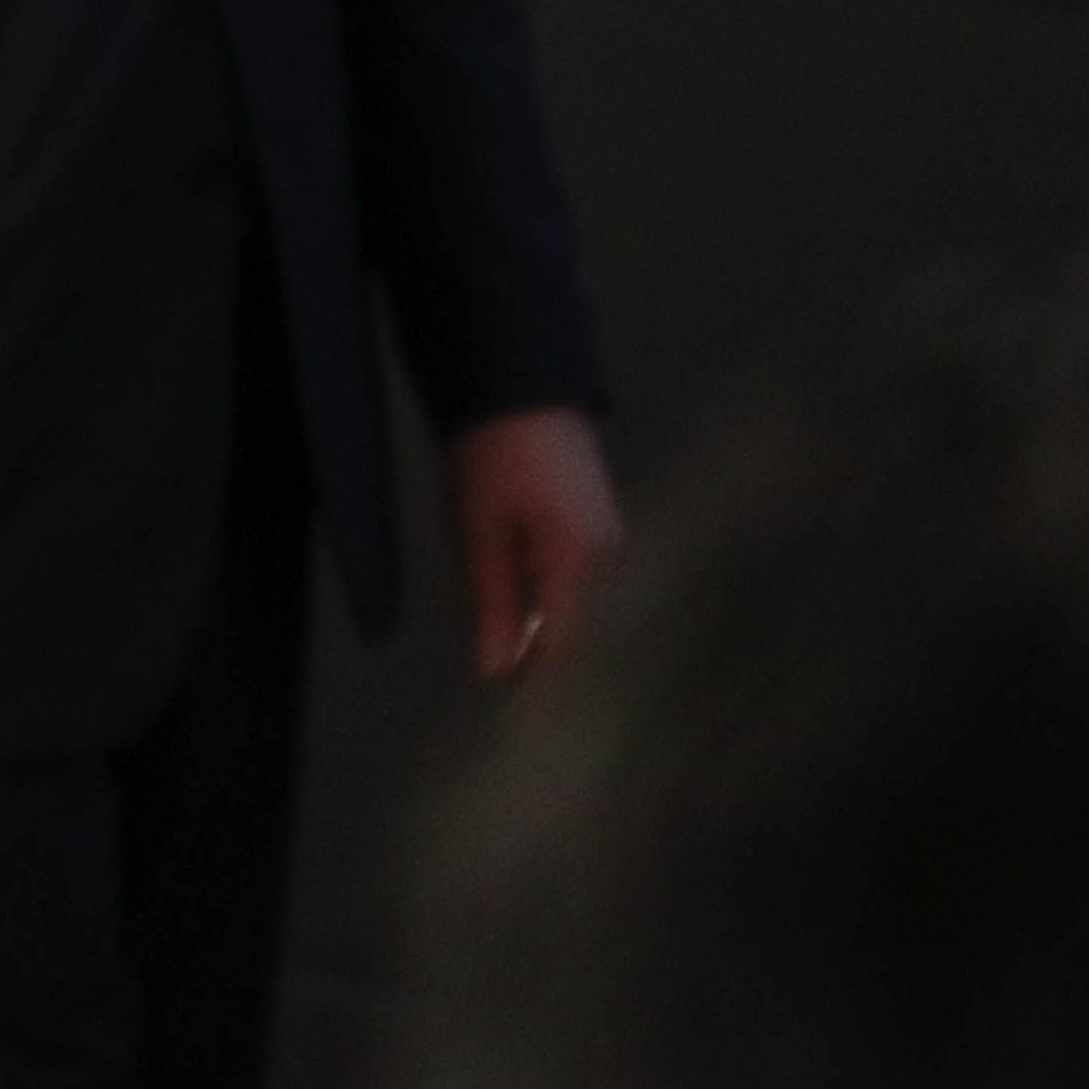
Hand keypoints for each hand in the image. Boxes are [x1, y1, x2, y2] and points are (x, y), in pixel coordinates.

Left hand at [450, 406, 620, 680]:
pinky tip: (511, 567)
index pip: (559, 644)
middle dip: (532, 644)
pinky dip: (544, 581)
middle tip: (492, 660)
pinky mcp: (600, 516)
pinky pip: (574, 569)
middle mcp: (607, 555)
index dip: (531, 677)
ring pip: (571, 597)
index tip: (504, 705)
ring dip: (537, 610)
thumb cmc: (491, 460)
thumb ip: (492, 606)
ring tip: (497, 608)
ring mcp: (609, 533)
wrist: (519, 383)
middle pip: (570, 624)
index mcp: (577, 563)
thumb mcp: (478, 535)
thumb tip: (495, 672)